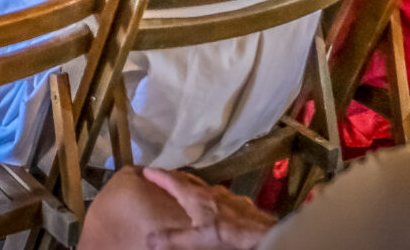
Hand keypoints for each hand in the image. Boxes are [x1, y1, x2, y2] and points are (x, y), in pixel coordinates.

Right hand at [141, 168, 274, 249]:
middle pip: (187, 179)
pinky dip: (211, 195)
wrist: (262, 234)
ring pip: (205, 186)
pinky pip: (220, 195)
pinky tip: (217, 203)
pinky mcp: (240, 202)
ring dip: (192, 185)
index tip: (146, 170)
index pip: (171, 181)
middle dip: (174, 177)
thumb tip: (148, 238)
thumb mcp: (196, 239)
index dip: (157, 175)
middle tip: (163, 177)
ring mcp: (226, 195)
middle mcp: (209, 190)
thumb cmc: (227, 235)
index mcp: (195, 196)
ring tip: (187, 188)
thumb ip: (172, 238)